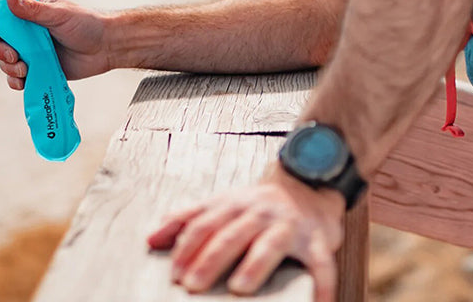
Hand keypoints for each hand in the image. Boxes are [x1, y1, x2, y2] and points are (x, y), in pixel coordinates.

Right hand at [0, 0, 110, 88]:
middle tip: (13, 57)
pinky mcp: (38, 68)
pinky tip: (22, 82)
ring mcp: (31, 51)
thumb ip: (33, 9)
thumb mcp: (60, 14)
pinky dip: (14, 80)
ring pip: (4, 60)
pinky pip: (17, 77)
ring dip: (7, 67)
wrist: (107, 47)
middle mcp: (27, 31)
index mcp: (30, 12)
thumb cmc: (87, 24)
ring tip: (24, 70)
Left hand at [147, 167, 344, 300]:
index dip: (188, 246)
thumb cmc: (260, 206)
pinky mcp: (318, 241)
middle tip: (192, 284)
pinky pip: (320, 263)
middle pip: (232, 233)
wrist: (309, 185)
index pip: (206, 222)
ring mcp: (289, 225)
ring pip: (271, 243)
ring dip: (254, 265)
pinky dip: (320, 285)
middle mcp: (261, 212)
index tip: (174, 272)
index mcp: (235, 204)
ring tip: (239, 287)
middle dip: (211, 258)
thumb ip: (189, 219)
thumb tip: (152, 238)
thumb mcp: (223, 203)